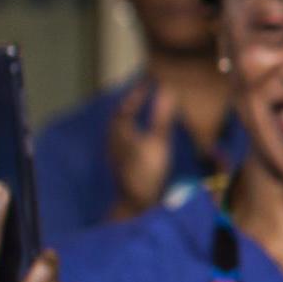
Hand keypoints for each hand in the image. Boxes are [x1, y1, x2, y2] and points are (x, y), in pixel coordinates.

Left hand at [107, 80, 178, 216]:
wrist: (135, 201)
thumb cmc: (147, 170)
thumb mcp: (159, 141)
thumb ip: (163, 116)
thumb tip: (168, 90)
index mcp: (121, 128)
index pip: (128, 103)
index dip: (139, 91)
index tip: (150, 80)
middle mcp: (115, 137)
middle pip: (120, 114)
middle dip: (131, 102)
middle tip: (142, 93)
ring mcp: (116, 151)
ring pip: (121, 127)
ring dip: (130, 117)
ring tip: (140, 111)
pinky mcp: (121, 163)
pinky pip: (124, 139)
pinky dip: (132, 131)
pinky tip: (139, 137)